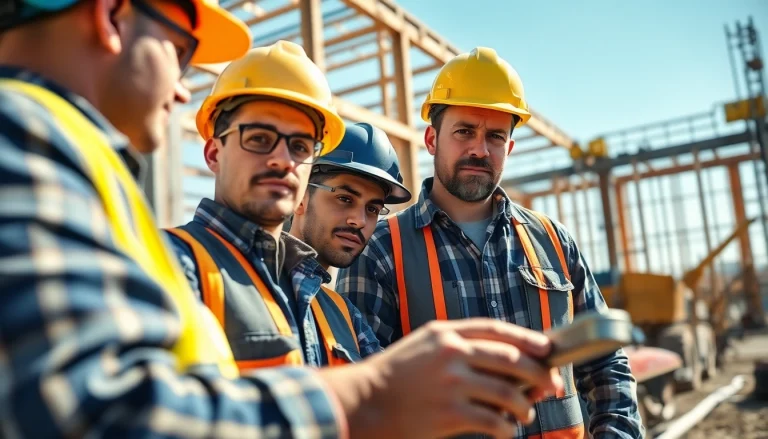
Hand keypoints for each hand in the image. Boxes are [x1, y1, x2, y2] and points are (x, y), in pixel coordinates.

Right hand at [318, 318, 562, 438]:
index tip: (549, 349)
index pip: (497, 330)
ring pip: (508, 392)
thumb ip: (461, 348)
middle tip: (552, 385)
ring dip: (525, 406)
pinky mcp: (449, 413)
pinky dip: (507, 429)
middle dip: (539, 374)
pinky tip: (506, 431)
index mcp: (445, 333)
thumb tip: (510, 362)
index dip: (528, 339)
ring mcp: (450, 383)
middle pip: (512, 359)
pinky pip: (493, 421)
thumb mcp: (425, 346)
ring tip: (525, 413)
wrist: (364, 401)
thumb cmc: (397, 375)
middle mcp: (451, 353)